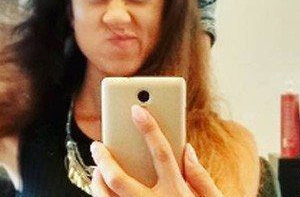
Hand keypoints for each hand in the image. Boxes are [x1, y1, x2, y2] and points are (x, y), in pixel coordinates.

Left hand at [90, 105, 222, 196]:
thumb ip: (201, 176)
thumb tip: (186, 150)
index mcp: (178, 193)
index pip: (160, 153)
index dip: (149, 128)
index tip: (137, 110)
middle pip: (120, 179)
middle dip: (105, 159)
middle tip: (97, 145)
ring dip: (97, 182)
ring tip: (97, 169)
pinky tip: (103, 191)